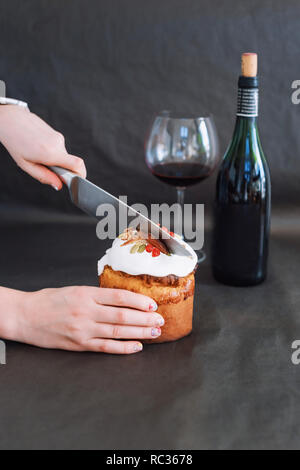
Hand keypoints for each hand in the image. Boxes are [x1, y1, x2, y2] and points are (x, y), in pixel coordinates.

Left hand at [0, 105, 85, 189]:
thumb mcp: (26, 165)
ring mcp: (58, 137)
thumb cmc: (15, 141)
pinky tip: (38, 147)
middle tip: (44, 166)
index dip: (81, 175)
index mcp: (50, 153)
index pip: (77, 165)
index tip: (76, 181)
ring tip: (37, 153)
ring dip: (54, 159)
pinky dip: (51, 151)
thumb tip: (58, 185)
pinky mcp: (56, 133)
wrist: (11, 120)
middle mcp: (57, 144)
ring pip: (62, 155)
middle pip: (69, 163)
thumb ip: (44, 177)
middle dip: (60, 168)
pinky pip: (58, 148)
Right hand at [1, 286, 162, 353]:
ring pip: (118, 332)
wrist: (26, 316)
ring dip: (139, 332)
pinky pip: (106, 347)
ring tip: (154, 332)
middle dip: (145, 318)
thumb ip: (97, 295)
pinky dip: (123, 348)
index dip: (139, 301)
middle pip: (123, 316)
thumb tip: (123, 299)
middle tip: (160, 320)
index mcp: (86, 294)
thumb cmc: (49, 300)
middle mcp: (86, 312)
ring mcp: (83, 330)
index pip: (119, 297)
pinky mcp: (79, 344)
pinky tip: (137, 346)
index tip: (152, 304)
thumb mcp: (74, 290)